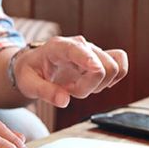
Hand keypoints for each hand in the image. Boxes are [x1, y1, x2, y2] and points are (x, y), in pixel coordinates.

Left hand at [13, 36, 128, 107]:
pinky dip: (111, 80)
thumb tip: (64, 102)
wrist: (32, 65)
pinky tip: (93, 84)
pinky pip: (120, 66)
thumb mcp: (28, 84)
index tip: (96, 71)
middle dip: (88, 87)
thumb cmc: (29, 72)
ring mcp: (92, 52)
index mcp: (58, 47)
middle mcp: (79, 45)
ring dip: (97, 85)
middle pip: (102, 66)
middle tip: (68, 90)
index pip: (78, 49)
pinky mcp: (100, 59)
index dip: (89, 59)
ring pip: (112, 69)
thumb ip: (45, 92)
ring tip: (76, 86)